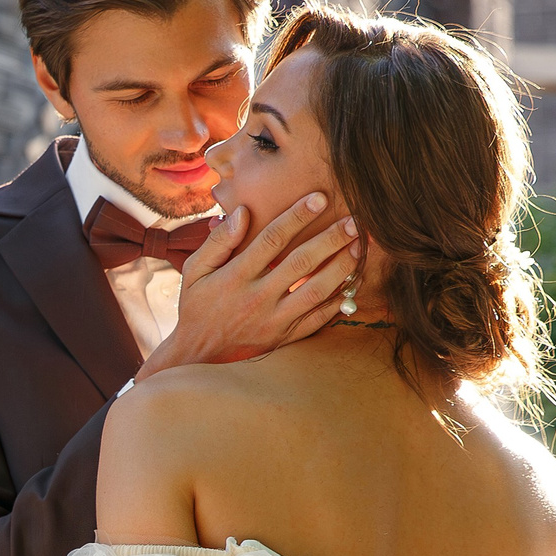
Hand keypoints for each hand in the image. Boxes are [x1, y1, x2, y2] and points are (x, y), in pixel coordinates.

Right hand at [134, 194, 361, 378]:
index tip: (319, 198)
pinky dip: (339, 300)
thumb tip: (242, 213)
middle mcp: (258, 298)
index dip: (297, 216)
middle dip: (330, 239)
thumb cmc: (197, 306)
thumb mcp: (194, 271)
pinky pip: (318, 319)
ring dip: (342, 268)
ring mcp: (274, 320)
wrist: (198, 357)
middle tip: (355, 221)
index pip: (271, 240)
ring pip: (316, 291)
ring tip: (361, 247)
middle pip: (301, 263)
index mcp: (236, 277)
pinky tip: (355, 281)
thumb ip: (218, 242)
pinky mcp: (286, 337)